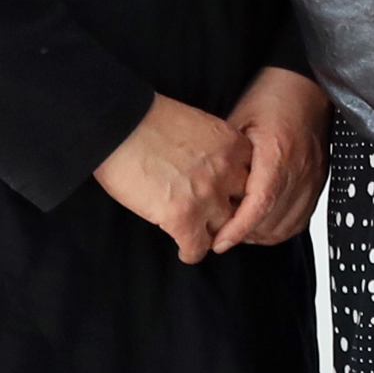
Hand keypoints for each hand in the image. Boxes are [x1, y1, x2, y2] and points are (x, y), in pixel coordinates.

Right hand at [95, 94, 244, 262]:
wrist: (118, 126)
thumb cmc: (149, 120)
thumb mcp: (200, 125)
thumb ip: (216, 148)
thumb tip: (212, 167)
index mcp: (234, 145)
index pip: (255, 177)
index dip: (241, 190)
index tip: (232, 198)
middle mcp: (227, 172)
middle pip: (244, 205)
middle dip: (234, 214)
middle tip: (221, 221)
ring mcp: (207, 197)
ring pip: (224, 230)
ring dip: (213, 236)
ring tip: (203, 238)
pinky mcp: (182, 218)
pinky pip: (197, 248)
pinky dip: (191, 253)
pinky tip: (185, 252)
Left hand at [215, 65, 330, 247]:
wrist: (305, 84)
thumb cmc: (271, 95)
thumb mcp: (237, 121)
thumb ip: (225, 157)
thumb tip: (204, 188)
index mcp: (277, 154)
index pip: (259, 204)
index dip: (238, 229)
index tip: (219, 242)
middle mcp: (298, 170)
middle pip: (272, 221)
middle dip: (245, 236)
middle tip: (221, 234)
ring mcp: (311, 177)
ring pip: (288, 224)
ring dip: (262, 234)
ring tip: (241, 230)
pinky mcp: (318, 181)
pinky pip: (302, 218)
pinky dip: (282, 227)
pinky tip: (265, 224)